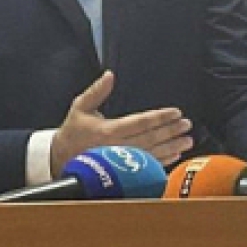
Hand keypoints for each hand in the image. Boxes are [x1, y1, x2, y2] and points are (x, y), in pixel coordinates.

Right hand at [49, 71, 192, 173]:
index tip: (176, 112)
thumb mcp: (80, 107)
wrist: (60, 159)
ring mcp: (121, 162)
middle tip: (187, 125)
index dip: (160, 117)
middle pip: (151, 138)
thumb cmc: (72, 132)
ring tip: (187, 140)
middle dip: (171, 131)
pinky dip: (163, 162)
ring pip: (152, 154)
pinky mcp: (122, 171)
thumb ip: (97, 91)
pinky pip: (147, 167)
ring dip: (172, 147)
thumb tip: (110, 75)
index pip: (141, 122)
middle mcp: (117, 147)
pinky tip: (174, 156)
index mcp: (109, 130)